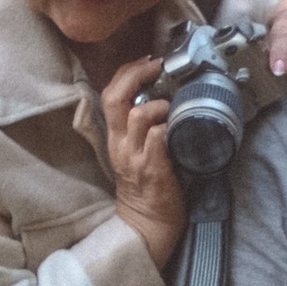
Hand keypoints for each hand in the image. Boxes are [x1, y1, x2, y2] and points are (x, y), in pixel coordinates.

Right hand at [100, 57, 186, 272]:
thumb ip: (140, 127)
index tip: (146, 61)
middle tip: (156, 66)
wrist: (146, 224)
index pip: (109, 95)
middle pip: (115, 99)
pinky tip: (178, 128)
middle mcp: (120, 145)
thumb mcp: (134, 152)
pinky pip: (157, 140)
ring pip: (137, 116)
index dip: (125, 73)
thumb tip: (160, 96)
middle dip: (135, 75)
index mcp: (115, 138)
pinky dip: (168, 128)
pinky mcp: (152, 170)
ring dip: (158, 105)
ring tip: (171, 107)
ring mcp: (135, 157)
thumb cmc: (146, 185)